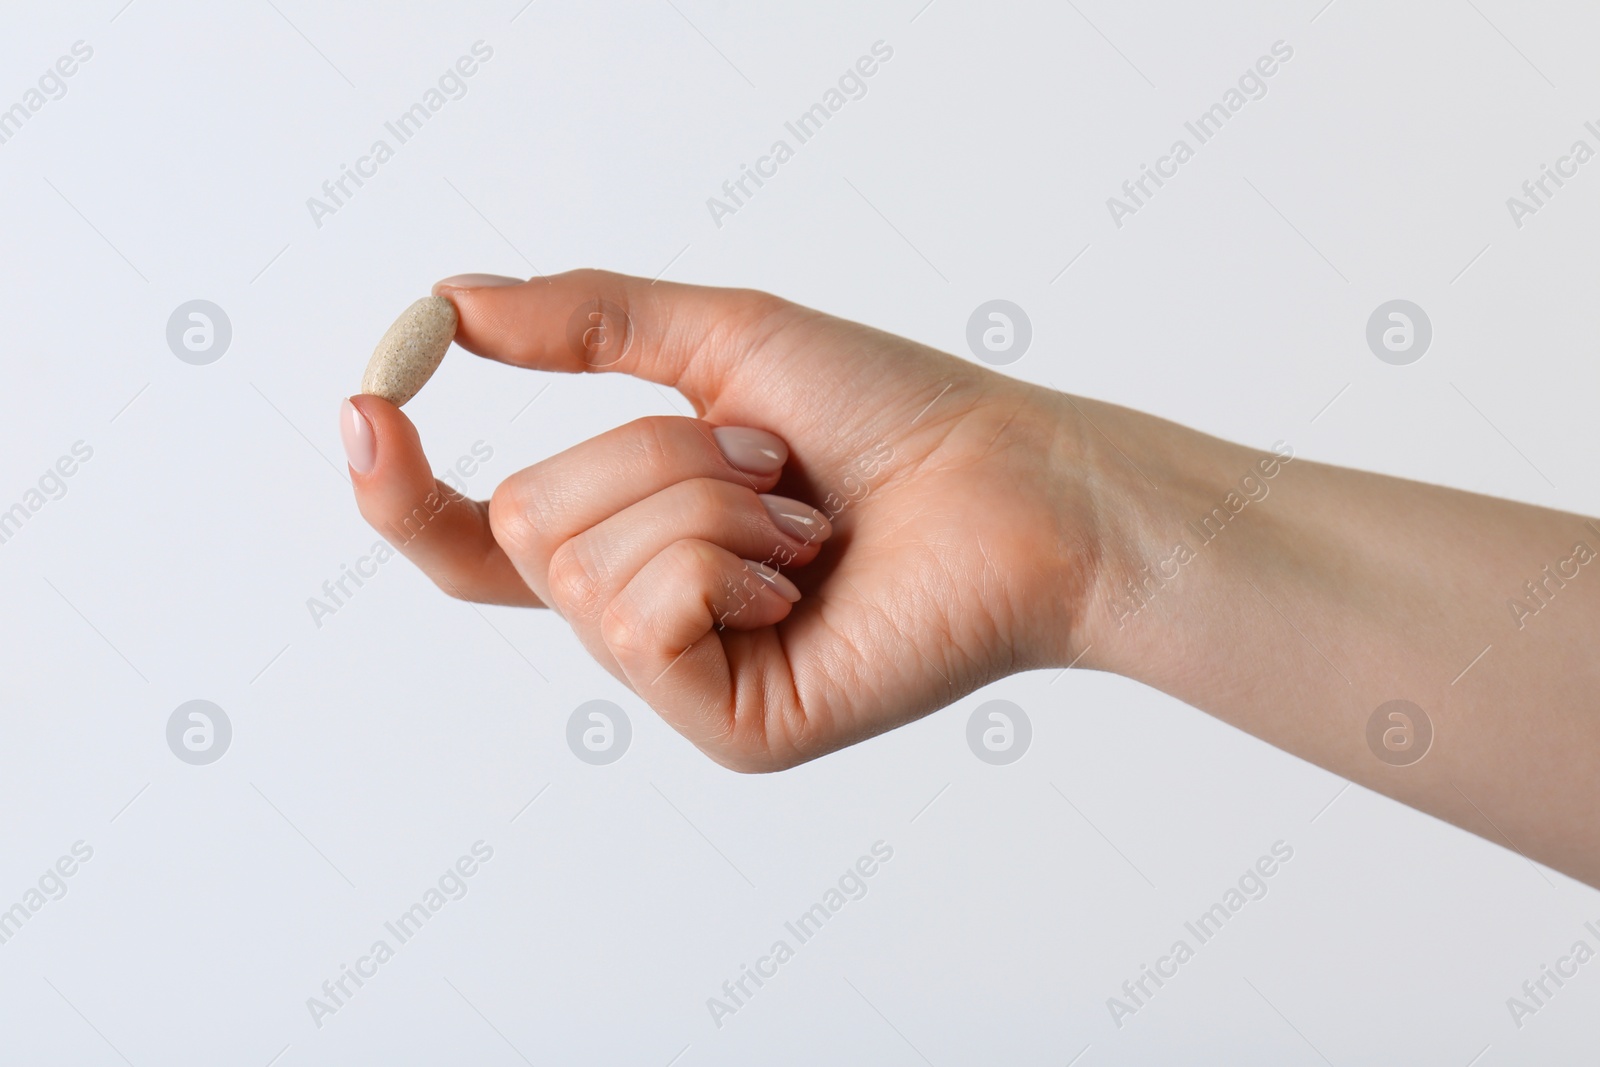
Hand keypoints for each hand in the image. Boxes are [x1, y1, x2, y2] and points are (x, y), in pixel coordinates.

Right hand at [343, 270, 1100, 769]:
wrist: (1014, 484)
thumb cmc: (889, 414)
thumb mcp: (720, 340)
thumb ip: (584, 322)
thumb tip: (448, 302)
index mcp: (632, 542)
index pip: (473, 541)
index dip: (402, 486)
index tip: (370, 402)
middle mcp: (645, 619)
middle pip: (529, 523)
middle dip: (645, 454)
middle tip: (769, 461)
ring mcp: (684, 682)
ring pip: (584, 568)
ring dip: (704, 501)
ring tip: (805, 518)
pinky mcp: (731, 728)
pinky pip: (646, 620)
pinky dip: (723, 560)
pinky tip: (807, 578)